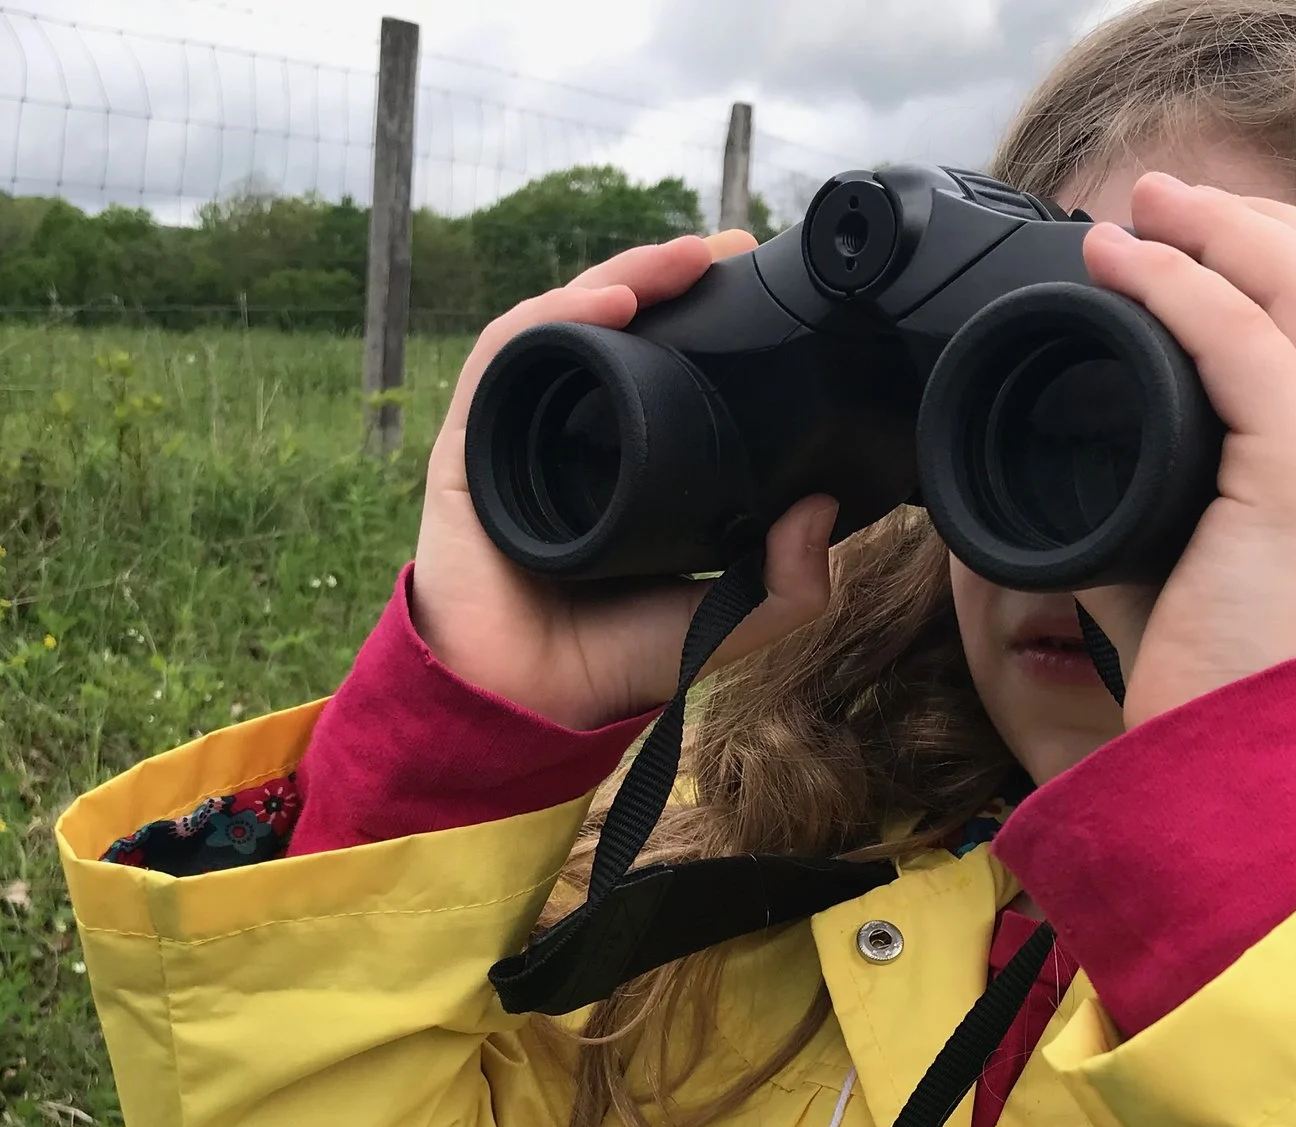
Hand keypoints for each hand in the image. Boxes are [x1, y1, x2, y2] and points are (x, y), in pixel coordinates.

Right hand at [413, 233, 839, 729]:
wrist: (529, 707)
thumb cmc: (612, 664)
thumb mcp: (725, 623)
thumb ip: (787, 587)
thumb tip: (824, 509)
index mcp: (623, 462)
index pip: (659, 364)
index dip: (700, 317)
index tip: (756, 282)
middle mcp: (567, 437)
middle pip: (612, 328)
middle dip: (667, 276)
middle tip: (728, 250)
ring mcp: (516, 436)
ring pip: (562, 325)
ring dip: (621, 277)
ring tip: (681, 260)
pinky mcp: (471, 445)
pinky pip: (506, 359)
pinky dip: (555, 318)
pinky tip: (610, 303)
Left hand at [1083, 175, 1295, 724]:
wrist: (1265, 792)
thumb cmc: (1245, 722)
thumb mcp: (1243, 611)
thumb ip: (1198, 548)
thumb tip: (1102, 512)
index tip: (1230, 255)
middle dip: (1269, 232)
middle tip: (1175, 208)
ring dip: (1222, 231)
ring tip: (1142, 210)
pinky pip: (1241, 335)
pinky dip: (1176, 284)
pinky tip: (1123, 265)